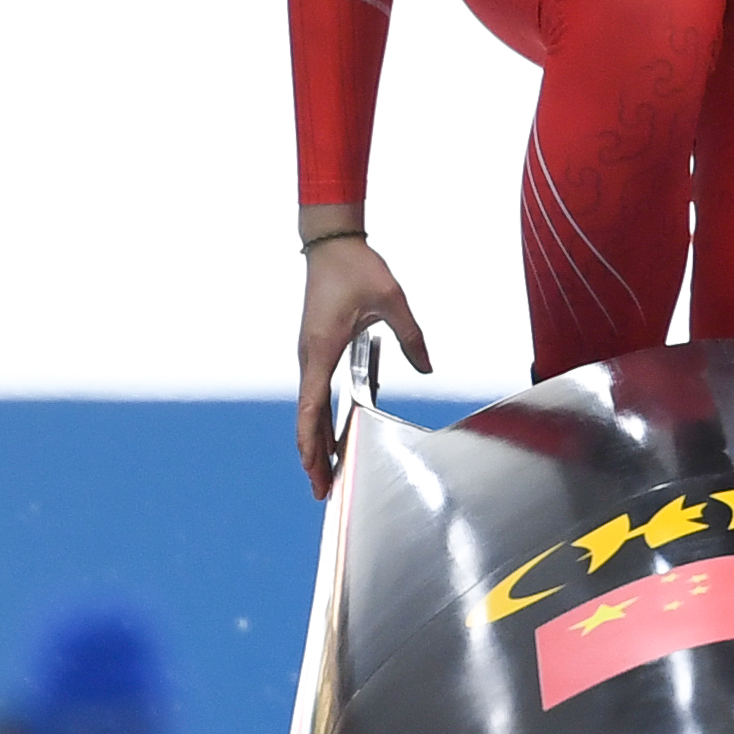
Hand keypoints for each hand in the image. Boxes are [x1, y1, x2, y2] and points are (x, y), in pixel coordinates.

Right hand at [294, 224, 431, 497]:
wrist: (330, 242)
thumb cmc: (356, 267)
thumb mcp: (392, 299)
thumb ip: (411, 336)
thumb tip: (427, 368)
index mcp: (322, 350)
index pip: (311, 408)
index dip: (312, 443)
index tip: (314, 471)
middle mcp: (309, 358)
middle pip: (306, 419)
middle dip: (312, 457)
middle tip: (321, 491)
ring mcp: (310, 355)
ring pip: (309, 409)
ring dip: (315, 441)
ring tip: (325, 472)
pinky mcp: (316, 350)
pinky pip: (315, 395)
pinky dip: (319, 421)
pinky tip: (331, 435)